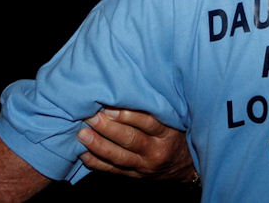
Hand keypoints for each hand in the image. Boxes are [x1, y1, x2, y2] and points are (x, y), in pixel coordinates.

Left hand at [77, 107, 197, 183]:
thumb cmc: (177, 135)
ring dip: (98, 145)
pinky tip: (83, 154)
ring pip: (119, 156)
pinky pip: (113, 171)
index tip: (109, 106)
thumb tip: (127, 93)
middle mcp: (157, 150)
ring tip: (82, 134)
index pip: (148, 122)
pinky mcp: (135, 177)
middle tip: (90, 117)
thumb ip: (155, 111)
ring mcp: (145, 166)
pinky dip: (97, 163)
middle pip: (130, 139)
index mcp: (168, 133)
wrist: (187, 166)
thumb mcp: (175, 121)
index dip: (127, 115)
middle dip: (108, 128)